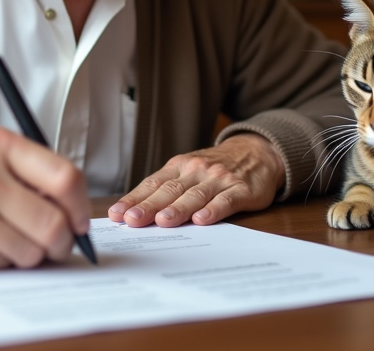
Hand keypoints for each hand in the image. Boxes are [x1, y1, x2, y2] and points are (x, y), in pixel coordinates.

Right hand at [0, 125, 89, 269]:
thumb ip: (27, 170)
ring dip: (27, 254)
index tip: (79, 221)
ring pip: (28, 251)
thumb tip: (74, 209)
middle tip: (57, 244)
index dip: (80, 207)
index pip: (64, 178)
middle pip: (51, 223)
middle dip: (62, 242)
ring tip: (8, 239)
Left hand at [107, 133, 284, 228]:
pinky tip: (202, 219)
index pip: (152, 184)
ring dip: (178, 208)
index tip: (117, 214)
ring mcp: (219, 179)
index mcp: (178, 166)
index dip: (134, 199)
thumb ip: (166, 190)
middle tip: (133, 219)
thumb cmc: (214, 169)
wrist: (256, 153)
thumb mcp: (188, 171)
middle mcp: (196, 170)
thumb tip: (133, 213)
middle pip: (170, 190)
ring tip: (163, 221)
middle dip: (149, 205)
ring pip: (195, 195)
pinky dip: (213, 209)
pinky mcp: (241, 189)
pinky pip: (225, 200)